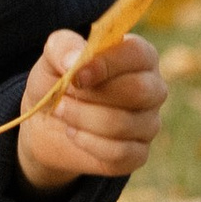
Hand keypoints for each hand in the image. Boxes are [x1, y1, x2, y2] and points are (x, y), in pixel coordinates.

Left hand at [15, 28, 165, 194]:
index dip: (108, 64)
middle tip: (63, 95)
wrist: (48, 124)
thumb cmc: (59, 80)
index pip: (138, 54)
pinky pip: (120, 153)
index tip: (77, 75)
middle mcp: (152, 89)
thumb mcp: (53, 57)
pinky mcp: (138, 154)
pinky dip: (89, 143)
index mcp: (139, 56)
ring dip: (83, 118)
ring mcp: (149, 123)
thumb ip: (63, 47)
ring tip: (60, 111)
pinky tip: (73, 133)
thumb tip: (75, 61)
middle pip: (139, 91)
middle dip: (93, 95)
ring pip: (124, 124)